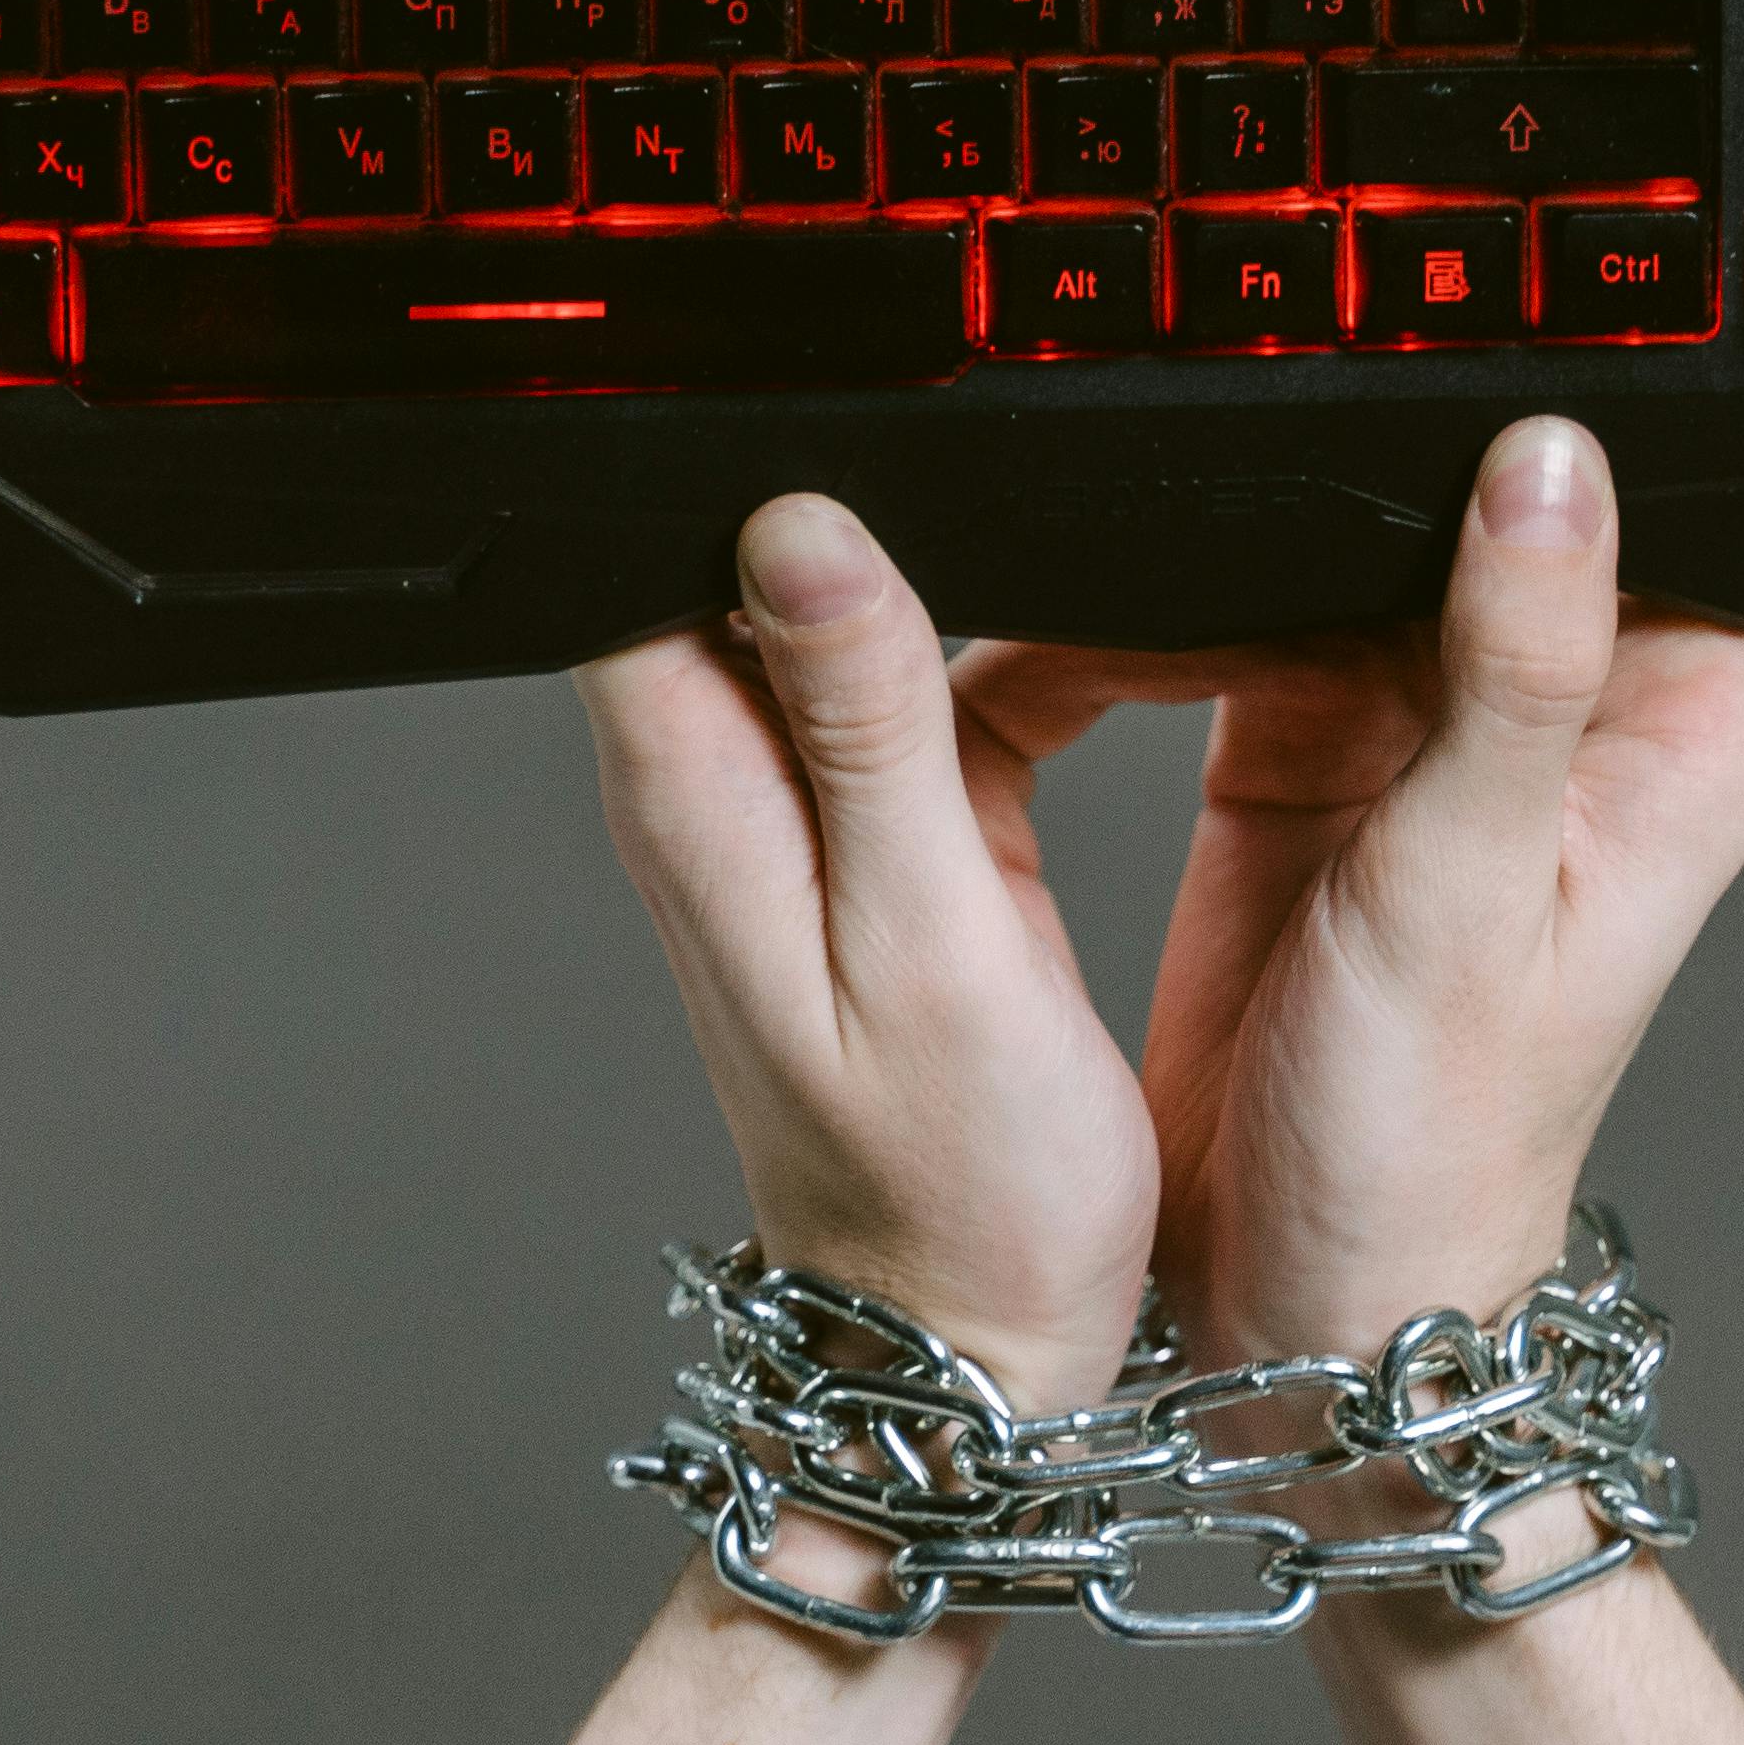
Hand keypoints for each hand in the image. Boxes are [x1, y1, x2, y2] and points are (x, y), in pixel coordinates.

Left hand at [575, 494, 1159, 1416]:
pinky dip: (1011, 640)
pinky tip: (1108, 625)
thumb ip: (868, 729)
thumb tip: (796, 532)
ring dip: (948, 555)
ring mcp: (797, 810)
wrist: (975, 1356)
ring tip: (1078, 524)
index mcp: (702, 796)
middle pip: (737, 557)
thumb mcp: (934, 946)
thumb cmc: (960, 1198)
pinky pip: (928, 678)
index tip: (839, 387)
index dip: (717, 453)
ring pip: (842, 603)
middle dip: (854, 481)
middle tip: (1001, 437)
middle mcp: (721, 787)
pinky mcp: (882, 834)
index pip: (635, 553)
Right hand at [961, 418, 1743, 1372]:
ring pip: (1353, 546)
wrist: (1306, 1301)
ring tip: (1178, 496)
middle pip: (1488, 504)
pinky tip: (1120, 581)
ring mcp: (1431, 728)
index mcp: (1672, 732)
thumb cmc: (1437, 1151)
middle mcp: (1567, 713)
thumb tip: (1552, 466)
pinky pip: (1243, 617)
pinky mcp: (1308, 751)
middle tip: (1267, 410)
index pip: (1671, 508)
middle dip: (1382, 456)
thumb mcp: (1472, 891)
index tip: (1458, 359)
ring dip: (1263, 524)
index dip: (1582, 430)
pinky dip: (1176, 599)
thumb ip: (1515, 669)